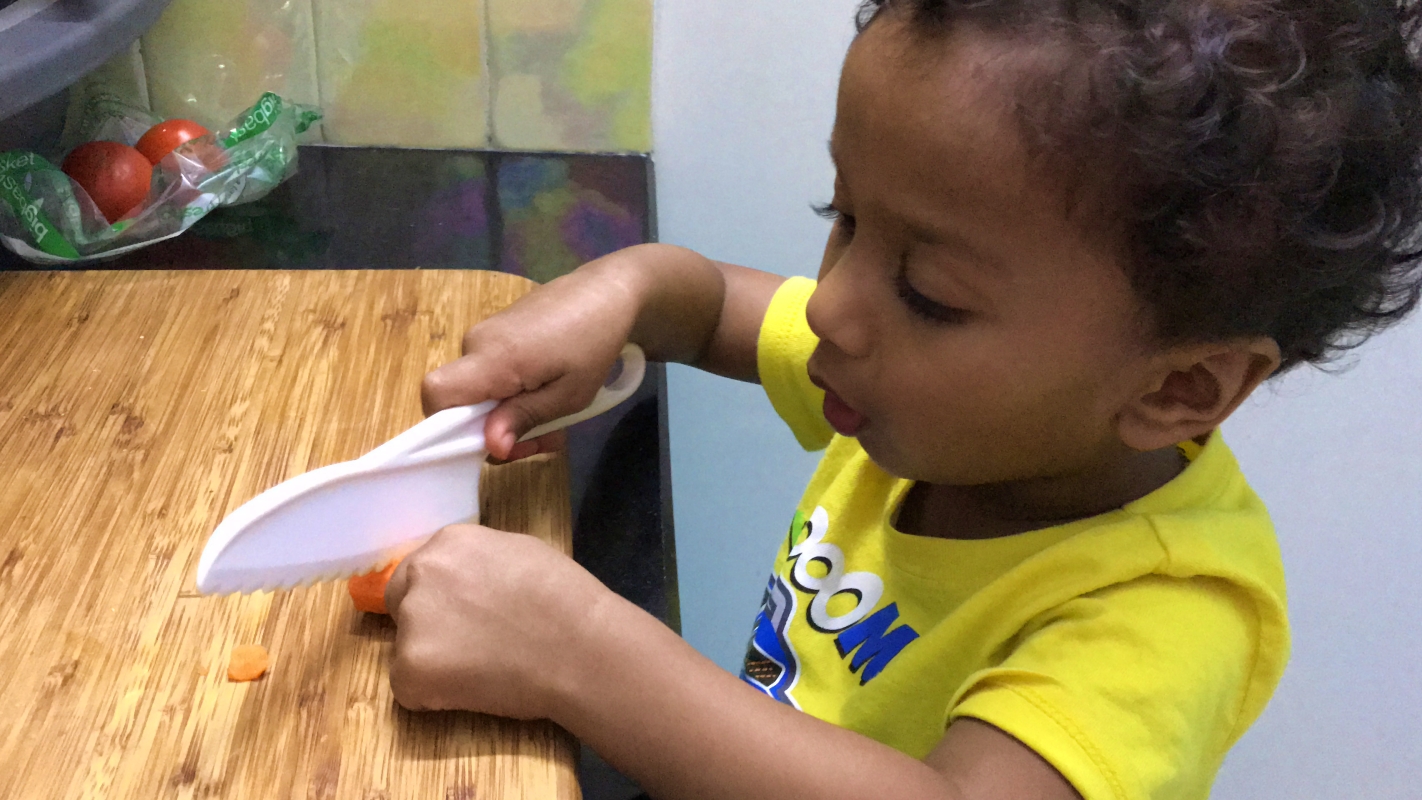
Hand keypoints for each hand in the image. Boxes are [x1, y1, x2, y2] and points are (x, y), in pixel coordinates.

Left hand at [384, 524, 608, 718]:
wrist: (580, 648)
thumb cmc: (567, 601)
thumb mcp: (520, 554)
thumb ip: (479, 563)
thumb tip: (468, 581)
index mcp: (449, 543)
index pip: (420, 570)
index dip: (441, 597)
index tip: (464, 616)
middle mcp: (421, 574)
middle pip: (402, 603)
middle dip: (427, 624)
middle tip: (469, 646)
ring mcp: (412, 621)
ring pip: (407, 648)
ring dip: (435, 660)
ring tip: (484, 668)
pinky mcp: (410, 669)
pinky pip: (410, 686)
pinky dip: (435, 695)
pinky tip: (476, 688)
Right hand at [421, 251, 646, 460]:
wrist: (608, 292)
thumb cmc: (595, 342)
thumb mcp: (569, 394)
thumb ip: (524, 418)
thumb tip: (492, 446)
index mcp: (492, 356)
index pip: (436, 393)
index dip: (448, 426)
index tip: (489, 441)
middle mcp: (477, 342)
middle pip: (460, 401)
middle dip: (496, 431)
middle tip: (541, 441)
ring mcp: (486, 334)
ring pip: (479, 391)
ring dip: (511, 415)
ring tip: (555, 423)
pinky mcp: (498, 333)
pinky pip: (492, 374)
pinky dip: (514, 393)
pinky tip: (548, 396)